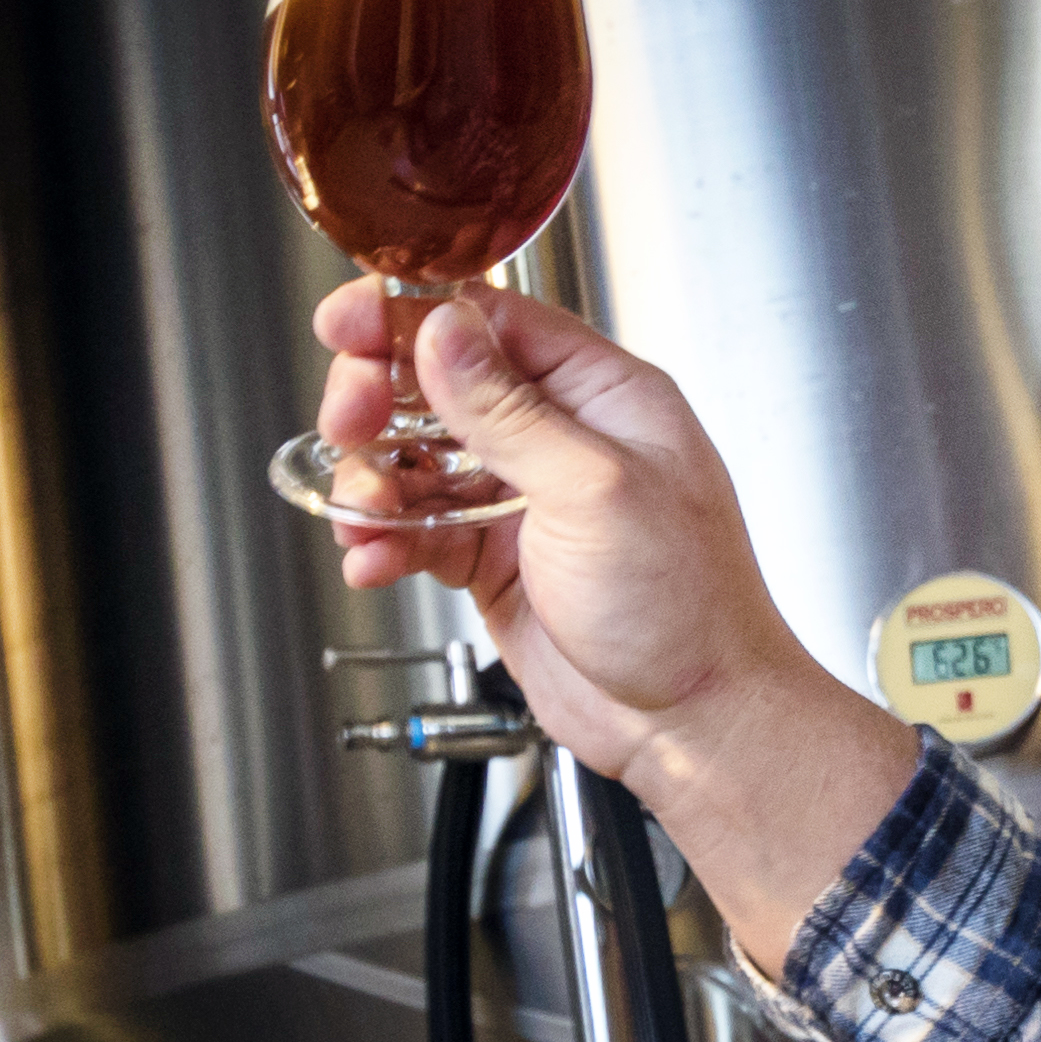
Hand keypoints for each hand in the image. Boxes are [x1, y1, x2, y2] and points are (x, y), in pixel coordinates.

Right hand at [312, 281, 916, 967]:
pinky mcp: (498, 561)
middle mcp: (564, 439)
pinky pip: (422, 531)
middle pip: (444, 386)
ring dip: (377, 481)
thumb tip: (446, 331)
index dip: (413, 318)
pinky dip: (388, 542)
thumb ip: (510, 410)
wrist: (693, 723)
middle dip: (382, 400)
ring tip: (362, 512)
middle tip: (347, 421)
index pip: (494, 325)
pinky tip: (372, 559)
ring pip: (422, 462)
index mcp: (605, 397)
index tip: (348, 324)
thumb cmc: (687, 609)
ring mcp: (527, 501)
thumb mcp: (592, 489)